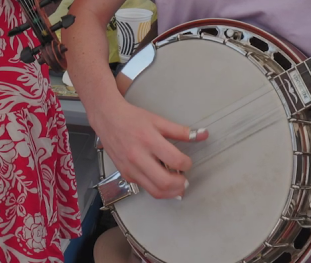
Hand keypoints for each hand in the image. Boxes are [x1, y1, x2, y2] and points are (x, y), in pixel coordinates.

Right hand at [90, 96, 206, 199]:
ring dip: (171, 192)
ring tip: (178, 185)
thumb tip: (204, 134)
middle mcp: (138, 157)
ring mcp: (131, 168)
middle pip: (165, 182)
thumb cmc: (133, 118)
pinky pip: (145, 188)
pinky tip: (163, 181)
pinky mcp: (126, 175)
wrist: (107, 119)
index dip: (187, 164)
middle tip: (185, 179)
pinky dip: (158, 189)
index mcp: (149, 141)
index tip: (187, 162)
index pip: (175, 161)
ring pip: (155, 191)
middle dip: (180, 185)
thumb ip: (182, 131)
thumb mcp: (159, 121)